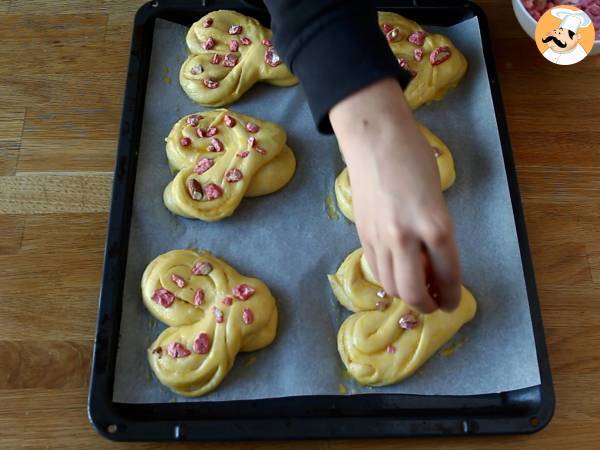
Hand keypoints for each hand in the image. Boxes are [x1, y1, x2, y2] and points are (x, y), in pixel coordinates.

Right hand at [329, 78, 460, 312]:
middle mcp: (406, 237)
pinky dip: (388, 279)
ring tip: (416, 289)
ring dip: (406, 295)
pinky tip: (397, 272)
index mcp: (435, 224)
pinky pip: (375, 269)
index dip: (452, 294)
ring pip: (391, 285)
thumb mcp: (437, 197)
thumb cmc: (413, 159)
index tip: (453, 302)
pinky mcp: (362, 235)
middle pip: (413, 291)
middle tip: (435, 303)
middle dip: (427, 304)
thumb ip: (436, 233)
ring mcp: (379, 238)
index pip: (447, 273)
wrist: (374, 140)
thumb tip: (431, 265)